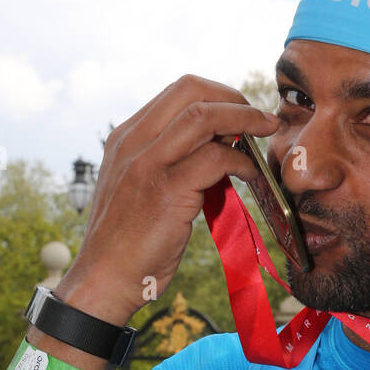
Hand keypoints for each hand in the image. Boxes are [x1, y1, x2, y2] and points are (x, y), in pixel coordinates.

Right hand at [55, 75, 279, 322]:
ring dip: (245, 119)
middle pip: (191, 90)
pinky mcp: (166, 191)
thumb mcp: (141, 188)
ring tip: (266, 132)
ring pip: (204, 116)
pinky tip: (252, 174)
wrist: (104, 280)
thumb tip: (215, 148)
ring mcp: (147, 164)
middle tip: (259, 119)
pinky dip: (243, 161)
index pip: (177, 91)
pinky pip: (215, 158)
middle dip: (234, 98)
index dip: (217, 94)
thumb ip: (168, 163)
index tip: (240, 112)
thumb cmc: (127, 243)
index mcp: (126, 137)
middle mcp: (132, 142)